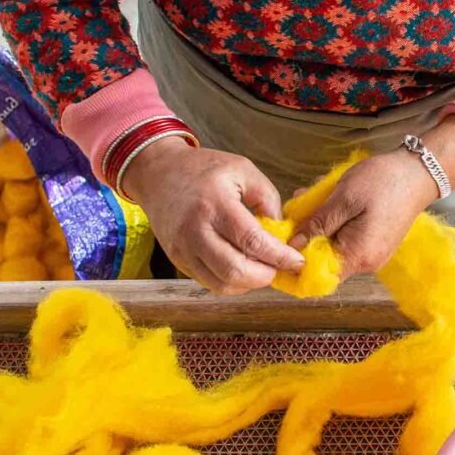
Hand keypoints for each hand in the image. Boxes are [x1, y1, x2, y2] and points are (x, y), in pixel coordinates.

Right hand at [121, 139, 304, 293]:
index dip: (279, 256)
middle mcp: (196, 230)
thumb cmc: (203, 169)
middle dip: (265, 275)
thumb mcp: (242, 169)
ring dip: (249, 283)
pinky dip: (232, 283)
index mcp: (215, 204)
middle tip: (279, 266)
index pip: (252, 241)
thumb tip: (281, 232)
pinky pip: (209, 283)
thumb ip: (267, 197)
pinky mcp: (178, 260)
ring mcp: (184, 249)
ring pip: (222, 284)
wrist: (158, 173)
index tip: (297, 260)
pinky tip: (243, 268)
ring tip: (262, 268)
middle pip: (235, 270)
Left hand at [289, 115, 454, 277]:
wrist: (419, 172)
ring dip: (320, 226)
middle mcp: (366, 263)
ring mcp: (372, 254)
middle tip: (297, 208)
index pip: (319, 276)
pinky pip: (346, 239)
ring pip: (334, 247)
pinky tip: (330, 201)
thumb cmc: (383, 182)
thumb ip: (317, 225)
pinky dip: (334, 222)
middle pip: (324, 261)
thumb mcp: (343, 199)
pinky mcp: (375, 242)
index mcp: (357, 256)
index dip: (297, 264)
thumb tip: (292, 247)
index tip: (281, 244)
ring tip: (314, 198)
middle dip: (307, 237)